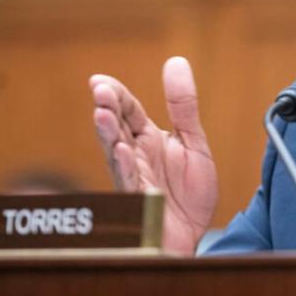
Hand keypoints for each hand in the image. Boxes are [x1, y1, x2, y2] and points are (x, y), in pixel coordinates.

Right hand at [91, 57, 217, 254]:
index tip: (100, 80)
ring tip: (103, 114)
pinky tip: (121, 151)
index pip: (128, 110)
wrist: (195, 234)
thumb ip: (183, 105)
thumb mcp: (193, 141)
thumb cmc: (189, 192)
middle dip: (108, 109)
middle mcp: (136, 156)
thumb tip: (175, 61)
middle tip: (100, 91)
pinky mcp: (141, 201)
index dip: (115, 94)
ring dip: (109, 134)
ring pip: (116, 153)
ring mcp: (135, 178)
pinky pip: (131, 183)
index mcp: (147, 139)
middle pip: (117, 128)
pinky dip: (125, 166)